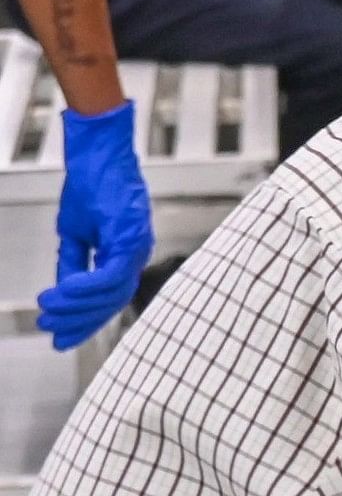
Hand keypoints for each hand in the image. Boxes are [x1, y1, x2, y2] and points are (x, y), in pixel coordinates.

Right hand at [41, 105, 150, 350]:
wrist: (95, 155)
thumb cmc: (90, 187)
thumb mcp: (76, 232)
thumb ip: (75, 262)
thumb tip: (66, 291)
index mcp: (126, 254)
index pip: (110, 298)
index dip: (87, 321)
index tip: (63, 339)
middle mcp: (137, 253)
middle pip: (114, 301)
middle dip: (81, 322)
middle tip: (52, 333)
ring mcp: (138, 246)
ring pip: (112, 292)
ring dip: (77, 305)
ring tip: (48, 311)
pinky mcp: (131, 236)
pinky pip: (111, 273)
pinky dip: (85, 286)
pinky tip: (63, 292)